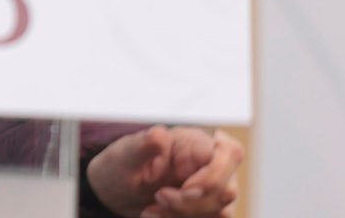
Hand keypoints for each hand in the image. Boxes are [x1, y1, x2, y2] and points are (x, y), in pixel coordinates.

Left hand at [85, 125, 242, 216]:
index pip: (229, 153)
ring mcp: (212, 189)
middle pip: (227, 190)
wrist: (115, 192)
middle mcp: (209, 164)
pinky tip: (157, 216)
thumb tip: (160, 134)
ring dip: (184, 216)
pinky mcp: (207, 210)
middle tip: (158, 198)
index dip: (214, 176)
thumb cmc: (122, 166)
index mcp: (193, 142)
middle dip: (191, 203)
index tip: (185, 190)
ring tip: (150, 211)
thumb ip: (143, 146)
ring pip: (221, 212)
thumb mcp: (125, 155)